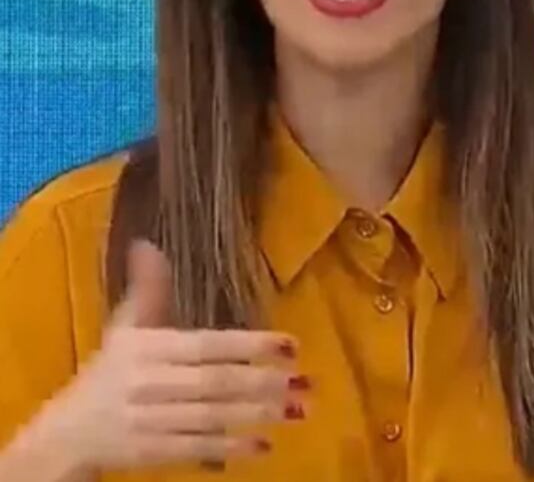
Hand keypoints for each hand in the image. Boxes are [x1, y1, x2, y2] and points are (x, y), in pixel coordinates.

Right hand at [25, 240, 305, 473]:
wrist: (65, 433)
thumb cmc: (109, 372)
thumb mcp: (126, 328)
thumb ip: (148, 290)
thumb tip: (147, 243)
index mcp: (145, 348)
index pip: (204, 345)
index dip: (248, 344)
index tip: (291, 344)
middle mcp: (147, 383)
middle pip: (213, 382)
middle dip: (263, 382)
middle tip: (305, 381)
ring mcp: (147, 421)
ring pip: (210, 416)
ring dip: (257, 413)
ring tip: (298, 409)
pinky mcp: (149, 453)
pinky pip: (195, 449)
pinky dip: (230, 448)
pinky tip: (263, 445)